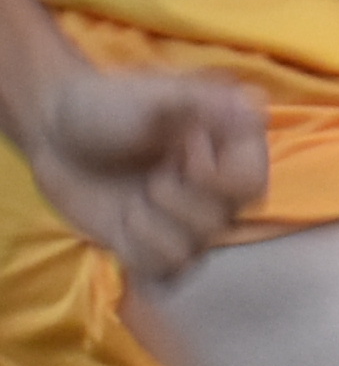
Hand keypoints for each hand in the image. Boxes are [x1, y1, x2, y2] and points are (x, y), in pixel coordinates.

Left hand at [20, 58, 267, 286]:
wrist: (56, 135)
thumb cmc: (108, 104)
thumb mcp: (155, 95)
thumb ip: (204, 101)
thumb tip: (254, 109)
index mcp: (231, 147)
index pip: (250, 185)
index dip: (216, 180)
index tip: (181, 151)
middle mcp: (217, 186)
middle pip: (223, 221)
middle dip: (177, 202)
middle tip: (151, 176)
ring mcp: (185, 218)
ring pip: (194, 249)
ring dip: (153, 227)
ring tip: (132, 201)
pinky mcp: (154, 244)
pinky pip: (164, 270)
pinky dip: (139, 251)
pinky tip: (123, 225)